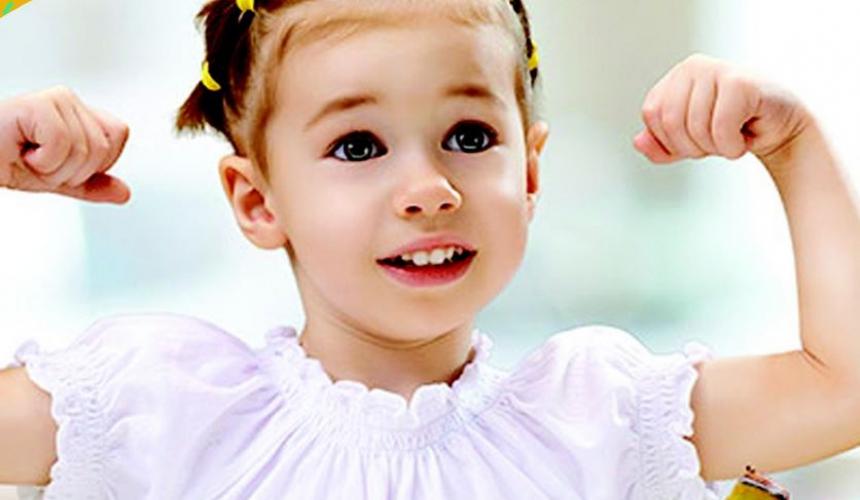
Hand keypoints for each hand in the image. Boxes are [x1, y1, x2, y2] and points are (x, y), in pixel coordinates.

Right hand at [0, 86, 130, 203]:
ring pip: (85, 149)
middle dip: (71, 170)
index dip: (95, 160)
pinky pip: (63, 144)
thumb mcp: (56, 179)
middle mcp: (68, 99)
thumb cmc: (4, 162)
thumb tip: (125, 194)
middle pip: (102, 147)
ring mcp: (53, 98)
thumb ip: (91, 185)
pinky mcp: (37, 105)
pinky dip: (42, 160)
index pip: (118, 133)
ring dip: (54, 168)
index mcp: (78, 111)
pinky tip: (20, 151)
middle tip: (38, 161)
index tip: (58, 162)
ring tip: (27, 156)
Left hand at [633, 54, 809, 168]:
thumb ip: (659, 145)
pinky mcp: (740, 82)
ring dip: (716, 148)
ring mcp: (717, 70)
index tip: (695, 140)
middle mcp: (693, 66)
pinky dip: (732, 147)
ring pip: (695, 128)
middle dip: (692, 147)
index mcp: (676, 76)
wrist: (780, 129)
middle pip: (670, 122)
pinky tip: (746, 137)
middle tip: (716, 142)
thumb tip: (638, 142)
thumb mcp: (688, 142)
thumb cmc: (732, 129)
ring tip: (732, 137)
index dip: (670, 139)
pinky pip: (720, 129)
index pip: (651, 114)